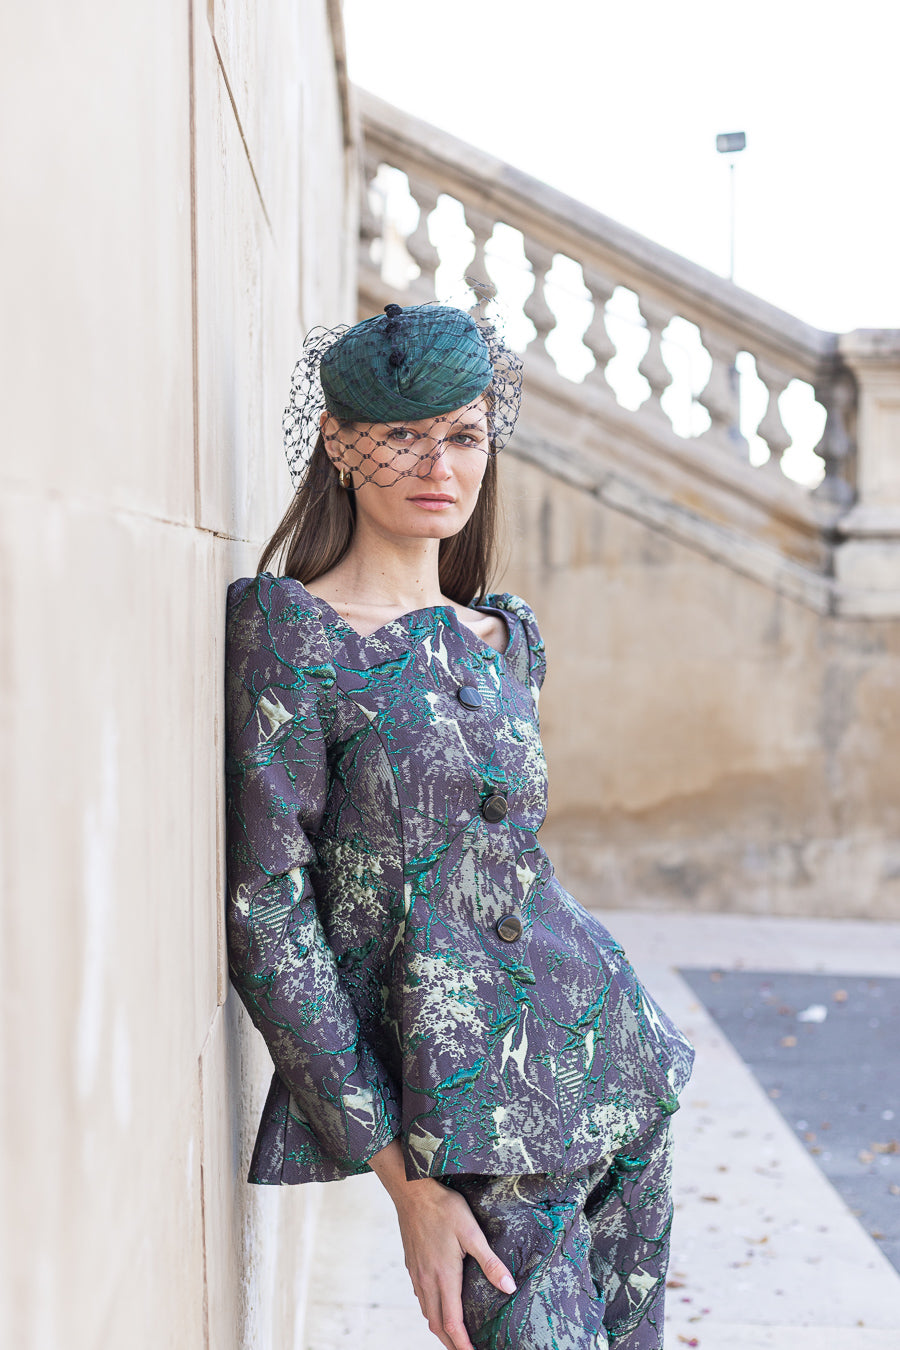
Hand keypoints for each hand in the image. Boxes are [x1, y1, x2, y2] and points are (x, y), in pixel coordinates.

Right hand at [368, 1140, 516, 1349]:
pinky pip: (421, 1298)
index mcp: (443, 1276)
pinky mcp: (412, 1264)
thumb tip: (508, 1287)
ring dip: (440, 1329)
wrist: (411, 1190)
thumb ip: (489, 1262)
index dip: (462, 1344)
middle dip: (451, 1343)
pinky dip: (431, 1311)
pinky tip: (439, 1305)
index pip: (452, 1323)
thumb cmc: (443, 1208)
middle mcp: (427, 1280)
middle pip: (437, 1324)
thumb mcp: (471, 1231)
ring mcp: (416, 1274)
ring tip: (454, 1335)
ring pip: (427, 1312)